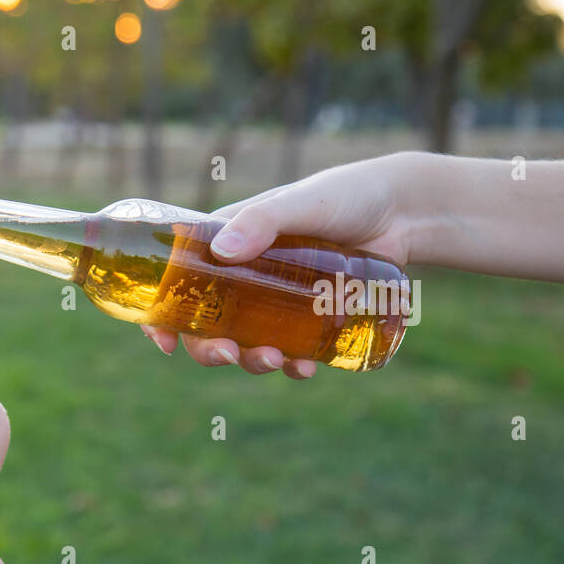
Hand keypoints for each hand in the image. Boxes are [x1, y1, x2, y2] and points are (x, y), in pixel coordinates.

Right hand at [142, 151, 420, 378]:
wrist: (403, 211)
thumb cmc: (345, 194)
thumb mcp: (302, 203)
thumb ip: (264, 220)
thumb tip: (224, 251)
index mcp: (225, 244)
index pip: (176, 282)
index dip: (160, 316)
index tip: (164, 342)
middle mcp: (242, 276)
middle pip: (206, 324)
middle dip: (209, 349)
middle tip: (228, 357)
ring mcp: (273, 300)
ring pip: (246, 343)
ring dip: (252, 362)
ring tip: (278, 362)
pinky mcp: (307, 318)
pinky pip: (289, 351)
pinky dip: (292, 367)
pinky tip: (306, 369)